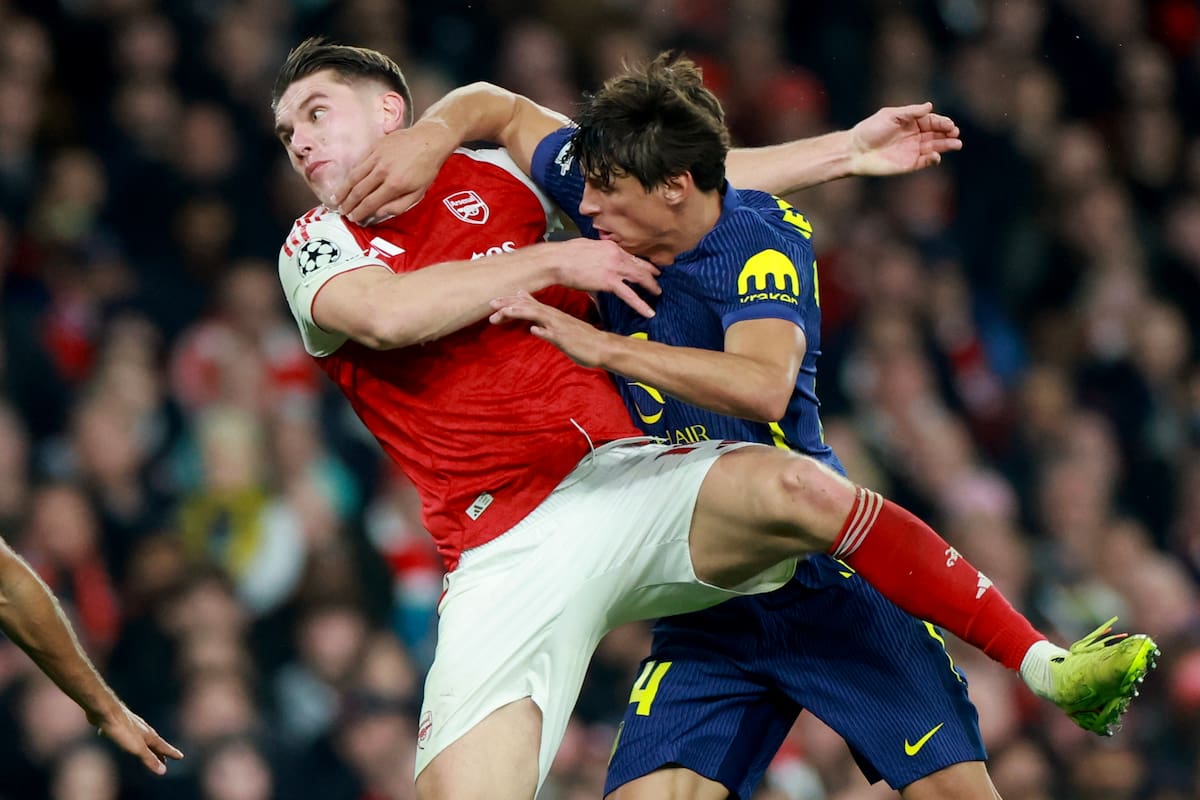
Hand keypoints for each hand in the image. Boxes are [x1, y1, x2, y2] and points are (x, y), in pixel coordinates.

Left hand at [92, 703, 183, 774]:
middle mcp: (142, 729)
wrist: (105, 711)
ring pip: (140, 737)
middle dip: (158, 751)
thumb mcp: (137, 748)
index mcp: (149, 736)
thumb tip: (163, 771)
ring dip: (145, 745)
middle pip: (153, 742)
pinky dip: (126, 738)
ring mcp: (131, 725)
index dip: (171, 753)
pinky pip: (125, 733)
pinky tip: (118, 738)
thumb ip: (149, 759)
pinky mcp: (118, 724)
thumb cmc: (122, 730)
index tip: (180, 756)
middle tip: (165, 759)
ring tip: (145, 749)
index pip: (163, 747)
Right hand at [334, 121, 450, 223]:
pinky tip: (347, 182)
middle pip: (359, 191)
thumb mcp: (419, 193)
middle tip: (342, 212)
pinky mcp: (375, 147)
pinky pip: (359, 163)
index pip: (370, 202)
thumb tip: (378, 213)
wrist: (430, 140)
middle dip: (348, 204)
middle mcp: (382, 171)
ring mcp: (377, 157)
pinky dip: (350, 174)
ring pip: (354, 176)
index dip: (359, 213)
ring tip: (336, 200)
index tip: (353, 219)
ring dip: (343, 190)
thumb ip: (398, 206)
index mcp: (395, 185)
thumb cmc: (426, 168)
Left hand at [490, 292, 611, 366]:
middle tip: (491, 303)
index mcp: (552, 315)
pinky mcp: (566, 340)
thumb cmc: (581, 339)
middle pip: (529, 307)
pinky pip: (554, 335)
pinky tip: (534, 330)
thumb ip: (547, 325)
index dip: (511, 301)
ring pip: (539, 316)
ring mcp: (560, 328)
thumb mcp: (560, 328)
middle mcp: (555, 318)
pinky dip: (544, 332)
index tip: (494, 301)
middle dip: (510, 304)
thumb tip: (531, 322)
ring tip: (506, 312)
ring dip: (522, 313)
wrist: (603, 348)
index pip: (528, 304)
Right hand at [553, 238, 659, 317]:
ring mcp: (614, 268)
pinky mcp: (609, 281)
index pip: (631, 255)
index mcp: (610, 246)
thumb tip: (596, 261)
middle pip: (639, 265)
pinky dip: (641, 304)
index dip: (642, 263)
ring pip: (639, 278)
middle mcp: (616, 255)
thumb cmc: (565, 254)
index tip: (649, 267)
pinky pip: (629, 294)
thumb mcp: (586, 246)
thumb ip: (596, 253)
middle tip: (659, 280)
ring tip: (658, 293)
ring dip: (651, 286)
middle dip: (651, 273)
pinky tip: (649, 312)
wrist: (557, 261)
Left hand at [848, 102, 961, 175]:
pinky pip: (925, 161)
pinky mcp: (909, 164)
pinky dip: (932, 159)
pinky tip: (936, 156)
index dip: (942, 122)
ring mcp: (912, 150)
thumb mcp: (891, 116)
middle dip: (947, 133)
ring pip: (934, 148)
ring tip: (956, 144)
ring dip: (946, 145)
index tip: (950, 124)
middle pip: (936, 134)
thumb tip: (930, 106)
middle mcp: (914, 136)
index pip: (931, 121)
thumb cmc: (870, 130)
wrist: (855, 151)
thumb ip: (911, 112)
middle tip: (955, 133)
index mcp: (911, 122)